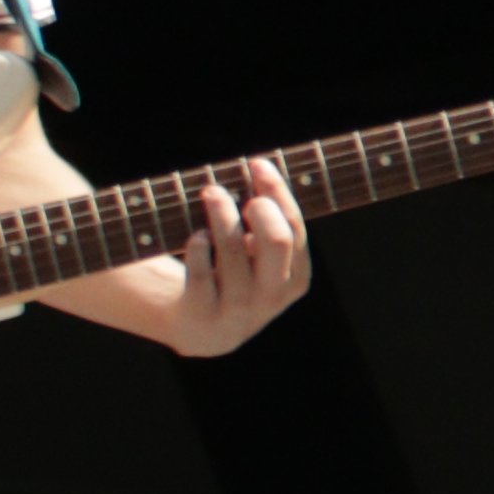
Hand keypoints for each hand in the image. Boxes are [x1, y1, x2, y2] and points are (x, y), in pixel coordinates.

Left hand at [156, 159, 311, 356]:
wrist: (201, 330)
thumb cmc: (234, 279)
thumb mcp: (261, 260)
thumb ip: (270, 226)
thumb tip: (261, 169)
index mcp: (295, 280)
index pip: (294, 227)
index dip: (277, 191)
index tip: (257, 164)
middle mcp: (272, 298)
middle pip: (277, 238)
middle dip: (260, 207)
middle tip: (239, 191)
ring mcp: (237, 310)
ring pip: (232, 247)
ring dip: (221, 211)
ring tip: (211, 192)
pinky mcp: (202, 314)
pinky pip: (200, 268)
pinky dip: (198, 244)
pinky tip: (198, 237)